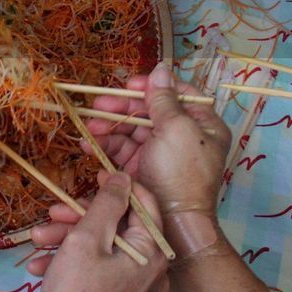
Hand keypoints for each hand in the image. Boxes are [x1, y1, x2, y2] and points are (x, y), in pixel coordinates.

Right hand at [28, 173, 168, 291]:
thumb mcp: (87, 239)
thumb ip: (107, 203)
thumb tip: (123, 178)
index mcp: (153, 252)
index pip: (144, 203)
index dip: (118, 185)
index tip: (93, 174)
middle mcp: (153, 269)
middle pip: (119, 227)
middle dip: (80, 218)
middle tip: (51, 213)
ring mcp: (137, 288)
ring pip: (103, 248)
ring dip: (68, 241)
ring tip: (36, 241)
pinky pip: (99, 270)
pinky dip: (72, 264)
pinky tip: (41, 266)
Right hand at [86, 63, 229, 216]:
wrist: (174, 223)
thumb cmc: (181, 172)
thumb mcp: (175, 129)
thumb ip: (163, 99)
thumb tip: (161, 69)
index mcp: (202, 124)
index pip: (177, 94)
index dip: (151, 87)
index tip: (128, 86)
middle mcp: (183, 136)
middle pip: (149, 110)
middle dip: (121, 108)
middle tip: (97, 105)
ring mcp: (161, 152)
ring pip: (132, 130)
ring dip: (109, 126)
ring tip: (89, 126)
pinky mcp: (143, 168)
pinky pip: (123, 150)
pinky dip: (106, 145)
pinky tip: (89, 143)